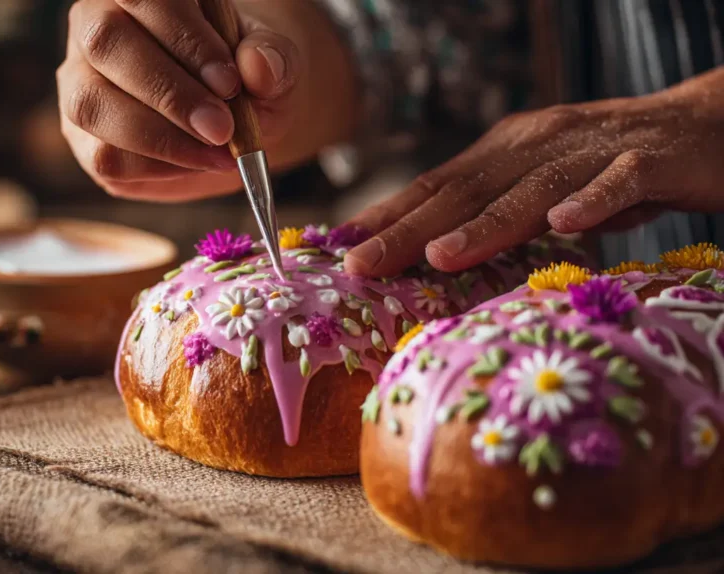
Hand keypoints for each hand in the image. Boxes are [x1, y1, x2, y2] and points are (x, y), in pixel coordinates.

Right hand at [57, 0, 354, 201]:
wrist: (235, 119)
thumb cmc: (246, 77)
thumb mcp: (276, 63)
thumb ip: (273, 58)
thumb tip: (258, 65)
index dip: (184, 37)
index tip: (230, 82)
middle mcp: (97, 27)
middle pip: (105, 42)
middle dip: (168, 91)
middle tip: (221, 127)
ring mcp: (81, 82)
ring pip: (91, 104)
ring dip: (159, 137)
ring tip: (217, 153)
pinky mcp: (84, 138)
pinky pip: (104, 156)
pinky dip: (157, 167)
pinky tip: (196, 164)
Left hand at [344, 67, 723, 276]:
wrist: (704, 124)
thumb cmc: (611, 166)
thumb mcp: (541, 189)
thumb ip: (496, 215)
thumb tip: (435, 253)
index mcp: (506, 152)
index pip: (435, 187)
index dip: (386, 217)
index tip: (340, 249)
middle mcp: (537, 144)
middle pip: (464, 191)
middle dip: (407, 229)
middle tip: (360, 264)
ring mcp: (591, 150)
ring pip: (530, 188)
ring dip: (484, 223)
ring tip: (439, 255)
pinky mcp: (650, 160)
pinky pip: (618, 180)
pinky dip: (592, 200)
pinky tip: (565, 223)